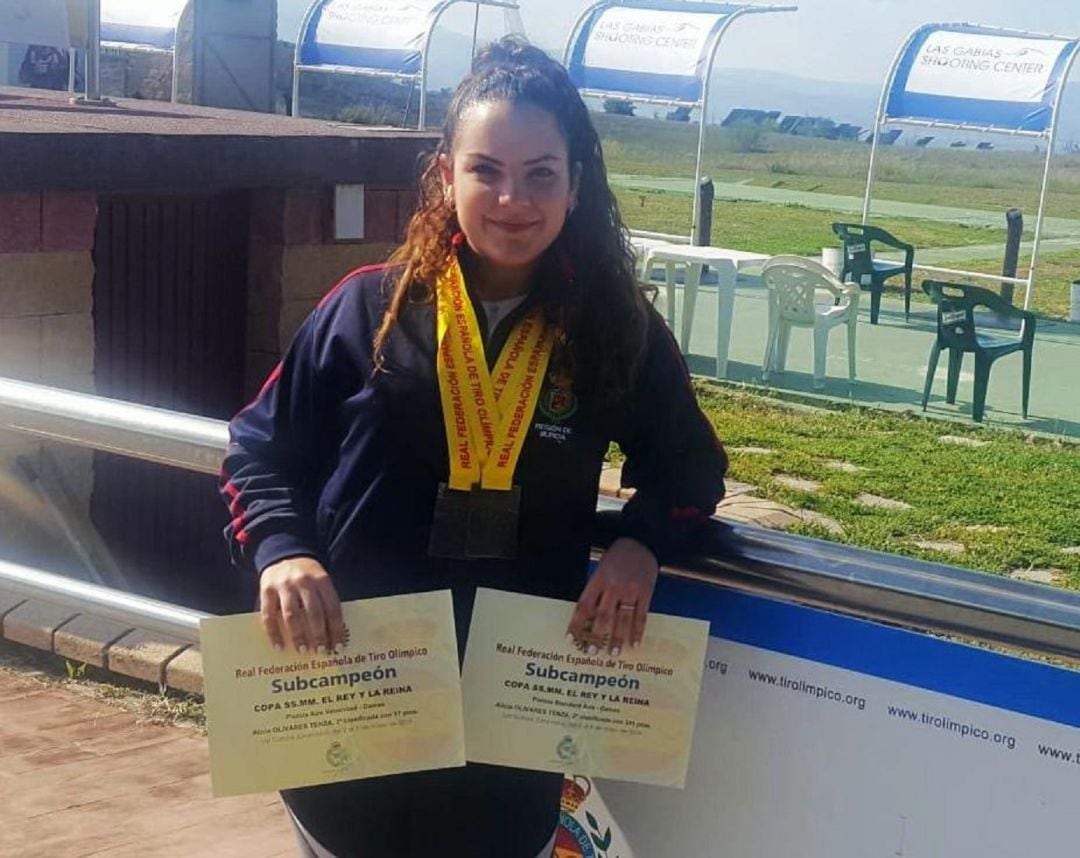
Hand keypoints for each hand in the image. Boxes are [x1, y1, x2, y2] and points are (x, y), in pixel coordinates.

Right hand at [259, 557, 346, 654]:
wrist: (283, 553)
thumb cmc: (307, 574)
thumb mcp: (321, 581)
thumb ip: (326, 601)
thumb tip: (334, 633)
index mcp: (322, 580)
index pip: (332, 608)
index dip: (336, 629)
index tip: (338, 646)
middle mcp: (304, 582)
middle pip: (313, 612)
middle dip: (319, 634)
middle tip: (321, 651)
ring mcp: (284, 586)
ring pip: (292, 615)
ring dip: (298, 635)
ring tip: (303, 650)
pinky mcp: (266, 590)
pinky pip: (269, 615)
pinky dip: (274, 633)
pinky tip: (279, 646)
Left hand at [566, 538, 658, 656]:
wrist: (642, 541)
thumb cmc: (618, 556)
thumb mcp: (601, 568)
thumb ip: (596, 590)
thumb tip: (588, 617)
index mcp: (599, 579)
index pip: (584, 605)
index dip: (577, 624)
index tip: (571, 639)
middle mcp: (613, 586)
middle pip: (603, 616)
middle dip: (596, 636)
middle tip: (591, 653)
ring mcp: (631, 590)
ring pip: (622, 619)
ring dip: (617, 638)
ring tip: (613, 653)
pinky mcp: (646, 592)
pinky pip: (641, 615)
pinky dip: (637, 631)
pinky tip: (634, 644)